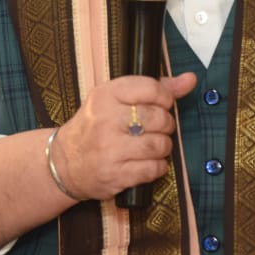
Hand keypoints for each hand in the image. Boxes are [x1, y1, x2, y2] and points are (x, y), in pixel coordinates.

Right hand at [50, 73, 196, 200]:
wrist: (65, 162)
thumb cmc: (96, 126)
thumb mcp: (116, 99)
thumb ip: (154, 88)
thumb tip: (190, 79)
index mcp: (105, 95)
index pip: (150, 88)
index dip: (165, 98)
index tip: (163, 104)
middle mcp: (105, 120)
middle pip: (158, 118)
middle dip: (166, 125)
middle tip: (158, 128)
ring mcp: (109, 149)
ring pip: (158, 145)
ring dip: (163, 147)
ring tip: (153, 146)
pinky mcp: (114, 175)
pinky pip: (152, 169)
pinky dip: (158, 167)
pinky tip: (148, 162)